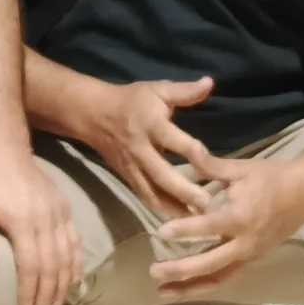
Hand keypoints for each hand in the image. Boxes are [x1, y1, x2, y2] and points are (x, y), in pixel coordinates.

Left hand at [0, 150, 81, 304]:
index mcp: (20, 221)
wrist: (6, 152)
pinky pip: (76, 242)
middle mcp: (44, 219)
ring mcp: (59, 214)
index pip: (30, 264)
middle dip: (48, 293)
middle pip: (51, 265)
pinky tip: (74, 280)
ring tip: (58, 303)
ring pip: (67, 256)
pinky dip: (77, 263)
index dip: (30, 289)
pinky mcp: (66, 210)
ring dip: (64, 283)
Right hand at [77, 76, 215, 218]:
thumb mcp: (156, 90)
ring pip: (153, 193)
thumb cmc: (131, 101)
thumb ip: (185, 91)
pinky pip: (146, 198)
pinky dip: (162, 211)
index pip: (171, 138)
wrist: (94, 114)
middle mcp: (141, 149)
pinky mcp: (128, 178)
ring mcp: (133, 167)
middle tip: (208, 203)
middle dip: (184, 190)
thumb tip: (210, 83)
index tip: (208, 158)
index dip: (189, 148)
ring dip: (175, 208)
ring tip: (199, 220)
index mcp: (150, 124)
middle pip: (162, 174)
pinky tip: (182, 221)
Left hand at [149, 148, 303, 296]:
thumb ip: (211, 164)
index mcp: (240, 218)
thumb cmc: (270, 178)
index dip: (184, 230)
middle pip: (212, 264)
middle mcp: (245, 243)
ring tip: (164, 292)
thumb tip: (189, 147)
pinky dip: (206, 284)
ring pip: (219, 278)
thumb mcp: (240, 169)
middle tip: (154, 272)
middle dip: (182, 271)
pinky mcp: (252, 260)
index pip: (208, 227)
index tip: (160, 232)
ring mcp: (250, 255)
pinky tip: (187, 288)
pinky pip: (228, 277)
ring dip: (192, 287)